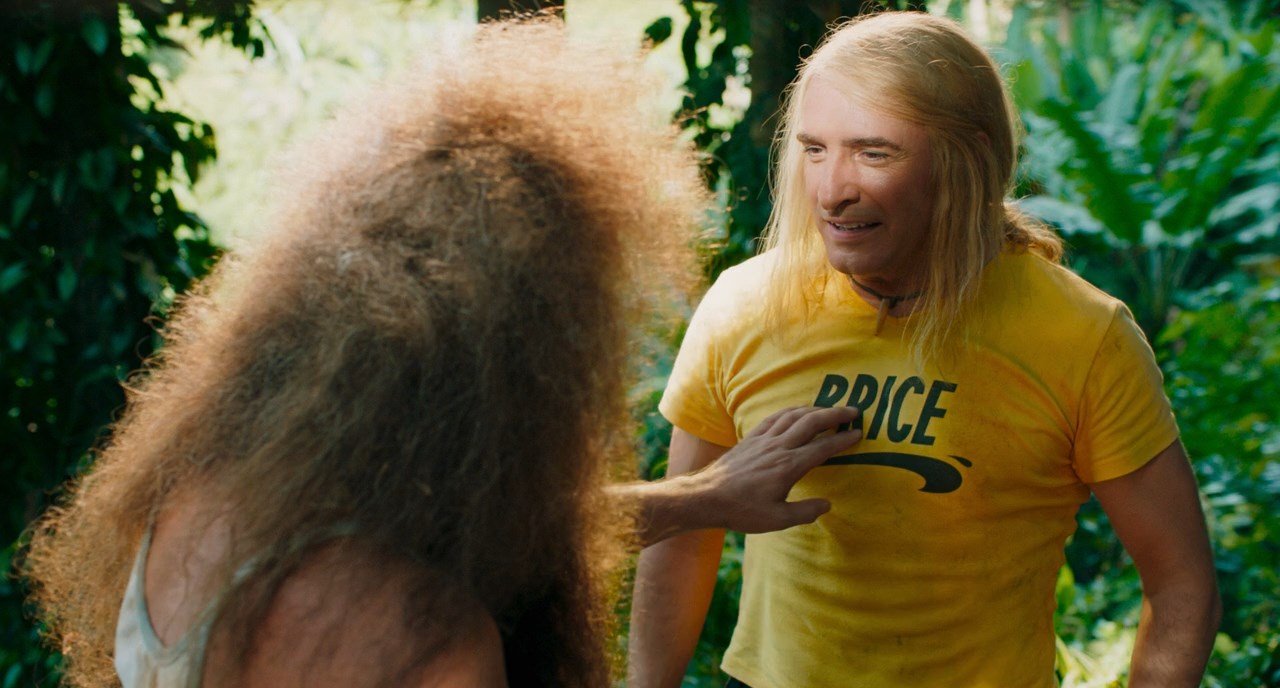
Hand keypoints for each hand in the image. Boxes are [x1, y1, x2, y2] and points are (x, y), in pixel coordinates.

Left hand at [691, 406, 861, 532]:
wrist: (706, 496)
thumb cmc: (741, 510)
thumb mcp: (776, 519)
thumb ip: (805, 512)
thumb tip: (827, 505)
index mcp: (788, 466)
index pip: (823, 448)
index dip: (843, 439)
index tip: (858, 433)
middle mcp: (778, 447)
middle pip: (811, 422)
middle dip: (834, 414)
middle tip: (853, 411)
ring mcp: (763, 439)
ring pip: (793, 415)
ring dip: (814, 409)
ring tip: (829, 409)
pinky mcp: (751, 438)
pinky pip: (775, 417)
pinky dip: (791, 411)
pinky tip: (797, 412)